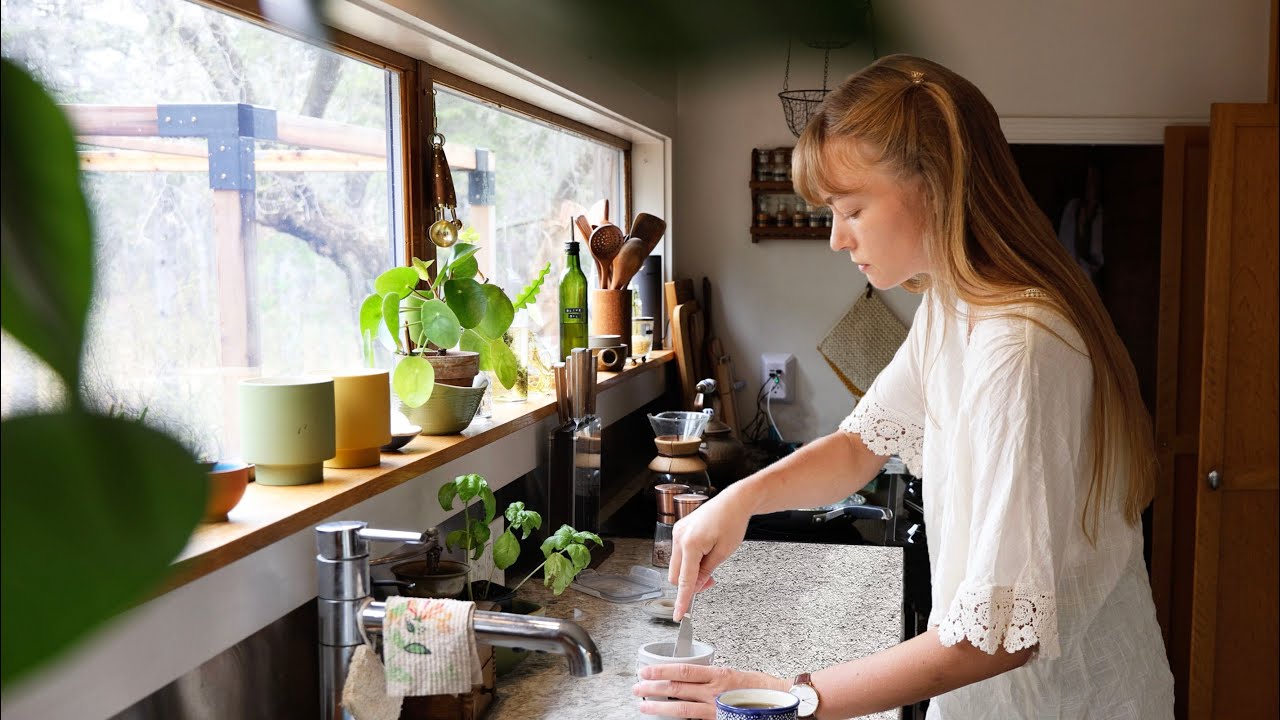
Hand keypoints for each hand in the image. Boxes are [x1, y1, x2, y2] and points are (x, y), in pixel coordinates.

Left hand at [633, 663, 787, 718]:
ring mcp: (718, 710)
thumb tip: (693, 678)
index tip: (647, 670)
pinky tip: (668, 719)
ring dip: (660, 707)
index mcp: (719, 675)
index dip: (662, 671)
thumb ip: (714, 677)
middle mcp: (716, 693)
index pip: (684, 671)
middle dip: (654, 688)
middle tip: (638, 687)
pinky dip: (680, 719)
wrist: (785, 702)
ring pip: (682, 708)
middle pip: (677, 689)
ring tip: (644, 705)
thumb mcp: (736, 674)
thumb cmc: (763, 688)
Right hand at [668, 488, 753, 618]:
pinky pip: (679, 554)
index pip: (684, 581)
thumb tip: (695, 588)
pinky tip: (704, 555)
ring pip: (677, 566)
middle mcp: (679, 538)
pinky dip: (689, 560)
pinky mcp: (679, 530)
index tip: (679, 615)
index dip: (682, 601)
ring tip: (710, 563)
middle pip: (676, 576)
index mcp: (691, 544)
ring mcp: (677, 533)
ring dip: (690, 572)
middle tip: (710, 580)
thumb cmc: (732, 522)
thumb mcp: (723, 553)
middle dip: (691, 583)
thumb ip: (706, 572)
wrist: (733, 501)